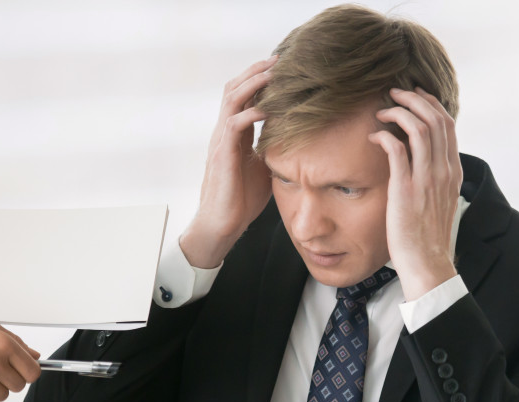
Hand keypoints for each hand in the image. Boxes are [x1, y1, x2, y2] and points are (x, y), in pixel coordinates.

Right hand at [179, 56, 276, 267]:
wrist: (222, 225)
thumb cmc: (241, 200)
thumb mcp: (264, 168)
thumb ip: (273, 150)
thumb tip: (297, 141)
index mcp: (234, 134)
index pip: (244, 95)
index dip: (260, 79)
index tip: (283, 67)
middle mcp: (224, 132)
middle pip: (235, 87)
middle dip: (257, 71)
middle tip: (280, 58)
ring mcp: (221, 141)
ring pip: (232, 98)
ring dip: (253, 83)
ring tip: (274, 72)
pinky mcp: (222, 155)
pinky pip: (234, 125)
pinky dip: (251, 112)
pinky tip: (270, 108)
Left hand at [369, 87, 461, 300]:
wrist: (428, 263)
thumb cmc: (428, 238)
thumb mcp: (440, 202)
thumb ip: (435, 180)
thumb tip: (423, 165)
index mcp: (453, 172)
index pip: (447, 125)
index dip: (430, 104)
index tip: (414, 97)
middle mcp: (443, 171)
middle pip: (435, 118)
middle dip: (413, 99)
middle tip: (394, 94)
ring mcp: (426, 179)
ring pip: (419, 127)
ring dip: (398, 112)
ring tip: (382, 111)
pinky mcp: (406, 189)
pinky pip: (397, 149)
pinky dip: (384, 135)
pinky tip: (374, 136)